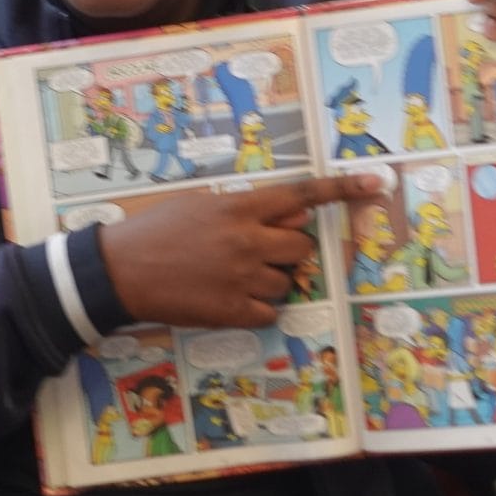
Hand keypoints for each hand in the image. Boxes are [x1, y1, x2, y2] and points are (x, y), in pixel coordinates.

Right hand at [100, 174, 382, 328]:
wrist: (120, 271)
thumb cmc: (155, 230)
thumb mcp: (200, 203)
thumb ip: (246, 208)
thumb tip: (289, 213)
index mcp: (239, 208)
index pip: (301, 195)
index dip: (341, 189)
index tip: (375, 184)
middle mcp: (248, 241)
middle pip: (300, 245)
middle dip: (285, 248)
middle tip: (254, 249)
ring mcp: (243, 278)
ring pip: (287, 281)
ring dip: (270, 279)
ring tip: (233, 275)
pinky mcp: (233, 311)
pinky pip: (271, 311)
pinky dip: (258, 306)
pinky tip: (230, 297)